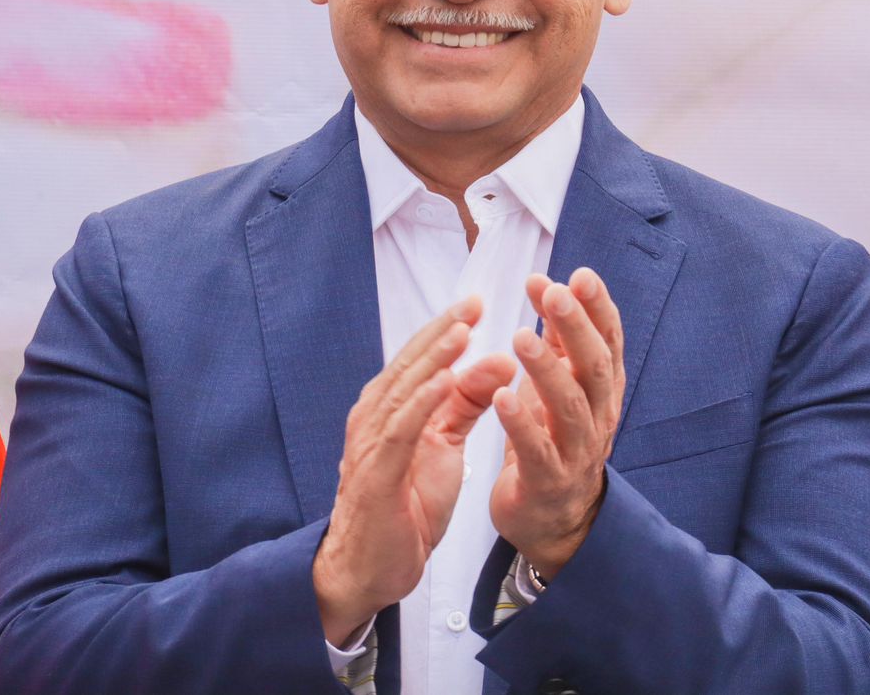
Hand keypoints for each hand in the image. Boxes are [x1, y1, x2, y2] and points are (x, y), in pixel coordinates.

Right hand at [313, 297, 516, 644]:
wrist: (370, 567)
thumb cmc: (405, 505)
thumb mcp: (445, 445)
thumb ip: (467, 403)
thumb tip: (500, 361)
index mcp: (390, 408)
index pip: (419, 359)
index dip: (447, 329)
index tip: (478, 302)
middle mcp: (374, 417)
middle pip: (410, 365)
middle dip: (442, 333)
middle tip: (474, 304)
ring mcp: (370, 444)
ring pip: (403, 390)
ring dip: (433, 360)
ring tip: (462, 332)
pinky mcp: (375, 473)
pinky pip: (399, 431)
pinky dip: (421, 403)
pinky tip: (444, 382)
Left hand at [489, 267, 624, 580]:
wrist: (556, 521)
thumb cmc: (554, 441)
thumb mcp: (560, 387)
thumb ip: (558, 341)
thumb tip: (549, 284)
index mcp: (602, 391)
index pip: (609, 343)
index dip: (598, 309)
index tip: (581, 274)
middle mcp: (598, 418)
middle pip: (594, 369)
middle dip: (577, 328)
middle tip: (555, 293)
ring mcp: (576, 452)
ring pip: (570, 408)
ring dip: (547, 370)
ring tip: (521, 337)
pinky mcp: (547, 482)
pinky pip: (538, 451)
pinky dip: (521, 423)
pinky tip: (502, 396)